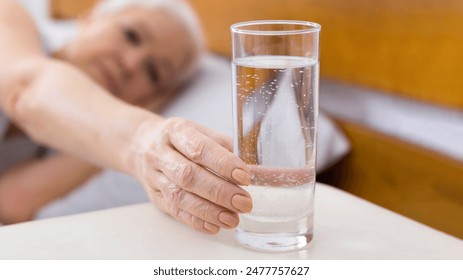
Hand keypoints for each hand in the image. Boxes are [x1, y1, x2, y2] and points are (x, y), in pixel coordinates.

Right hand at [133, 117, 251, 233]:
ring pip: (179, 196)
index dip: (223, 164)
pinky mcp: (154, 196)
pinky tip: (214, 225)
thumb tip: (256, 169)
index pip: (199, 148)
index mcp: (175, 130)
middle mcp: (160, 152)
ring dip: (209, 210)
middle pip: (188, 175)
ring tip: (233, 218)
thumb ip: (226, 148)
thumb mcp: (201, 132)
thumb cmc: (180, 139)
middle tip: (243, 202)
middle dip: (219, 191)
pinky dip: (196, 220)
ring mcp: (153, 176)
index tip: (244, 176)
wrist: (142, 144)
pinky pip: (174, 211)